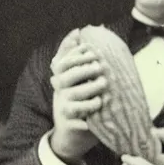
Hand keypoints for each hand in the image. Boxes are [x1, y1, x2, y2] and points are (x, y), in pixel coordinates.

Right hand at [50, 30, 108, 164]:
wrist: (72, 135)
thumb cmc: (79, 102)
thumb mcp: (78, 80)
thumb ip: (80, 56)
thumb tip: (82, 30)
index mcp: (63, 80)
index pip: (63, 63)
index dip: (75, 54)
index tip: (91, 49)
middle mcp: (61, 93)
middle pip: (66, 78)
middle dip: (83, 71)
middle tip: (100, 67)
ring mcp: (63, 109)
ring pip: (72, 99)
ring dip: (88, 93)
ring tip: (102, 93)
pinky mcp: (69, 126)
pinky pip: (75, 124)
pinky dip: (83, 123)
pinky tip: (92, 122)